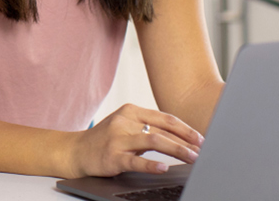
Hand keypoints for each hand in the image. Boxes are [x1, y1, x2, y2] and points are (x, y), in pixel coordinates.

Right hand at [68, 103, 204, 177]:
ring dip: (177, 150)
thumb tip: (181, 139)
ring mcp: (118, 138)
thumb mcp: (126, 127)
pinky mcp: (112, 156)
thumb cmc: (106, 140)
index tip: (201, 139)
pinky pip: (135, 161)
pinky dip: (151, 164)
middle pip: (163, 129)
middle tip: (202, 150)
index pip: (165, 118)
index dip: (186, 128)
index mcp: (131, 111)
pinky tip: (164, 168)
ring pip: (154, 141)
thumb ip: (148, 128)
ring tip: (192, 158)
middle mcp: (125, 121)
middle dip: (186, 140)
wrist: (76, 151)